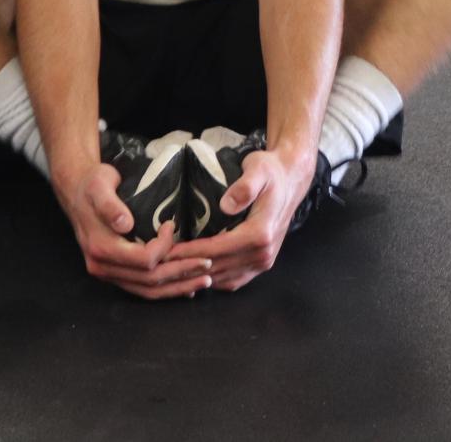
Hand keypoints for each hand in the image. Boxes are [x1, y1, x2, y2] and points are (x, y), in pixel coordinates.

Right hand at [55, 162, 213, 300]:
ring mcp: (108, 274)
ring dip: (178, 287)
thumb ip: (110, 205)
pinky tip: (185, 287)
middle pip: (149, 281)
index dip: (164, 248)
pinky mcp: (115, 273)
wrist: (77, 192)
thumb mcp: (99, 186)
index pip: (142, 260)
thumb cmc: (93, 185)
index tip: (171, 227)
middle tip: (208, 263)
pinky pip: (142, 289)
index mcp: (101, 248)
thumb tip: (125, 223)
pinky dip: (165, 290)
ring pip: (148, 291)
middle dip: (181, 272)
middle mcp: (103, 267)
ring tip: (204, 280)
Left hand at [167, 147, 307, 292]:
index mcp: (260, 234)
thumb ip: (244, 187)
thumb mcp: (258, 169)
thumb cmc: (271, 172)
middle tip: (160, 262)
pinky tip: (195, 275)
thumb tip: (226, 205)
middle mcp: (263, 254)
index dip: (189, 252)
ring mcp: (263, 262)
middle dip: (187, 266)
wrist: (291, 179)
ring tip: (172, 269)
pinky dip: (213, 280)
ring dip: (197, 276)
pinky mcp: (262, 264)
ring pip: (223, 278)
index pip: (216, 250)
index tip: (165, 250)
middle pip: (217, 268)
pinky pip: (234, 280)